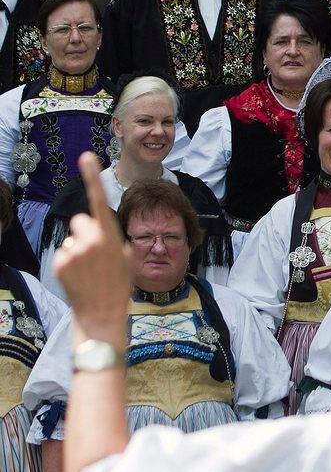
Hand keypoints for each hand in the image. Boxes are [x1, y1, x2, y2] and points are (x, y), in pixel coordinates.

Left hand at [53, 153, 131, 347]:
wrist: (102, 314)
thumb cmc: (118, 288)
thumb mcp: (128, 260)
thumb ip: (116, 240)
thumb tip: (104, 233)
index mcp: (112, 237)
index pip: (100, 201)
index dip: (92, 177)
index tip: (87, 157)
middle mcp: (92, 240)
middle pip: (81, 220)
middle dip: (85, 232)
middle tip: (95, 255)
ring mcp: (75, 251)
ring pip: (71, 238)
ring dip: (77, 250)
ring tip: (88, 272)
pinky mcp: (61, 262)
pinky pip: (63, 252)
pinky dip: (69, 263)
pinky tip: (78, 277)